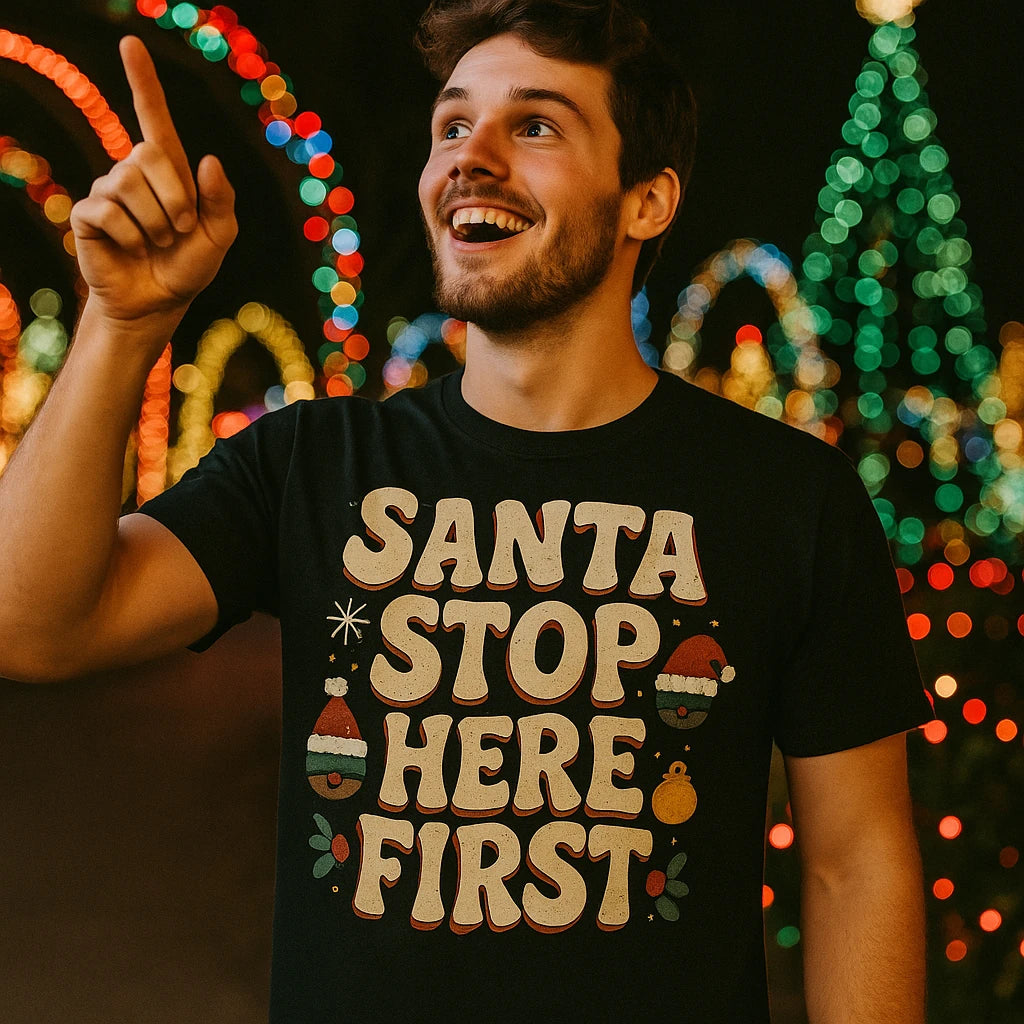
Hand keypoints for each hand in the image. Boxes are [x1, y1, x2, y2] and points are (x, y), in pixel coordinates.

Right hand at [70, 36, 236, 329]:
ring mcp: (108, 191)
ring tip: (158, 243)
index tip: (130, 44)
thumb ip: (221, 201)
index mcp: (168, 172)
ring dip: (156, 223)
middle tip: (180, 231)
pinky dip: (131, 236)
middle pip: (149, 155)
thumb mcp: (218, 236)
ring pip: (129, 184)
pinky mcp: (88, 214)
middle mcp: (134, 172)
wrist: (158, 303)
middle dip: (176, 198)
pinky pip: (109, 211)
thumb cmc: (188, 267)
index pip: (154, 117)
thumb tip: (209, 160)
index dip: (143, 81)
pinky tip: (131, 248)